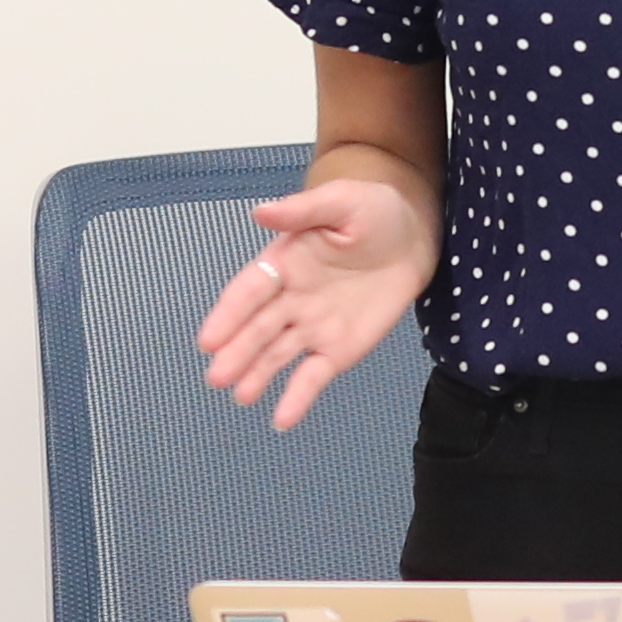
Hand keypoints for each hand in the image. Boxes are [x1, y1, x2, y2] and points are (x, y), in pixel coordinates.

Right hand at [195, 173, 430, 428]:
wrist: (412, 236)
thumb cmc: (371, 211)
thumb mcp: (341, 202)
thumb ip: (303, 210)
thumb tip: (261, 211)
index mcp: (283, 261)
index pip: (249, 291)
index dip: (228, 314)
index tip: (208, 339)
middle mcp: (289, 299)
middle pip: (258, 328)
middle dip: (237, 352)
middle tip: (217, 376)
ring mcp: (311, 326)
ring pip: (277, 355)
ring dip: (258, 375)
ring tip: (241, 396)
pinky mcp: (337, 349)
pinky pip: (312, 376)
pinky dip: (297, 398)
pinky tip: (281, 420)